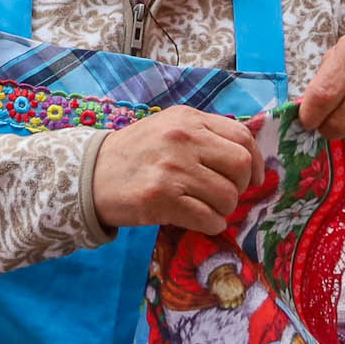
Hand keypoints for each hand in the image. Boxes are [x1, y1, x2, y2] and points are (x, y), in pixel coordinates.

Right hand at [91, 106, 259, 234]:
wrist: (89, 175)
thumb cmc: (135, 155)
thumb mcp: (168, 129)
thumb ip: (203, 135)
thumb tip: (247, 159)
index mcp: (187, 119)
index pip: (242, 136)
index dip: (255, 161)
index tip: (253, 178)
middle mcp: (182, 138)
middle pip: (240, 165)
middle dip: (240, 187)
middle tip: (224, 194)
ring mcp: (172, 168)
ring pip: (227, 196)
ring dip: (223, 210)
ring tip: (206, 208)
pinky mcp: (162, 198)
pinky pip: (208, 218)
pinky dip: (211, 224)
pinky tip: (199, 221)